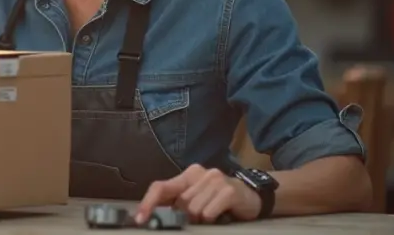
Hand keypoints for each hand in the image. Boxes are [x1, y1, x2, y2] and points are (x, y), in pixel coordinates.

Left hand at [135, 164, 260, 224]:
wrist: (253, 196)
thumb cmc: (220, 200)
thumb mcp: (196, 198)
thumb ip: (177, 203)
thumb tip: (154, 216)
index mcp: (187, 175)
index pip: (160, 187)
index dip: (148, 203)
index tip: (140, 219)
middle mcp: (199, 173)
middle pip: (179, 204)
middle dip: (186, 216)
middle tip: (200, 218)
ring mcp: (214, 180)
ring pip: (193, 210)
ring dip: (201, 219)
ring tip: (213, 215)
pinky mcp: (228, 191)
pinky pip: (208, 213)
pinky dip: (212, 218)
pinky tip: (221, 214)